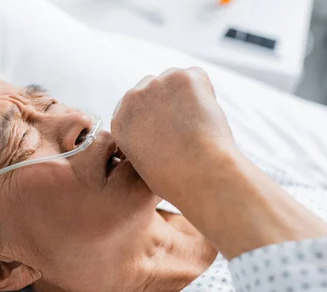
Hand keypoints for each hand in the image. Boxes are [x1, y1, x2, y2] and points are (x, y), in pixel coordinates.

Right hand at [111, 67, 233, 203]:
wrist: (197, 173)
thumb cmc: (177, 178)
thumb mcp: (145, 163)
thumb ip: (145, 141)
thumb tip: (161, 132)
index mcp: (120, 121)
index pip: (138, 104)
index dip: (159, 114)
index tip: (172, 128)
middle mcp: (132, 99)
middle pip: (155, 87)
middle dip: (171, 101)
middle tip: (188, 127)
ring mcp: (156, 84)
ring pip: (176, 80)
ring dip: (188, 97)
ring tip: (198, 126)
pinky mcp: (181, 77)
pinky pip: (198, 78)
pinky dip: (206, 94)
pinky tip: (206, 117)